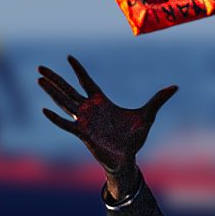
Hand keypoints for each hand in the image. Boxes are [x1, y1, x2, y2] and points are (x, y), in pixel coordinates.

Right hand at [38, 55, 175, 192]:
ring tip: (39, 80)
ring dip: (51, 92)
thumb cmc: (134, 138)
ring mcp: (83, 121)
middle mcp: (89, 109)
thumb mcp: (147, 115)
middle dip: (55, 78)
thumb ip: (158, 99)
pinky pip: (66, 124)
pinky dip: (56, 118)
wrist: (127, 158)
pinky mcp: (82, 133)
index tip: (69, 57)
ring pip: (63, 102)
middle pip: (68, 89)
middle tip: (40, 67)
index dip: (78, 69)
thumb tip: (175, 87)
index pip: (86, 81)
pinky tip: (45, 110)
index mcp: (101, 101)